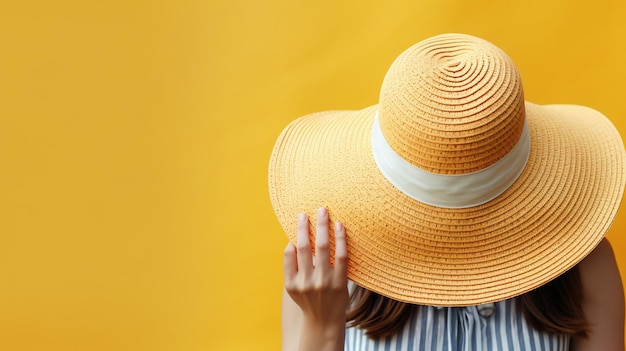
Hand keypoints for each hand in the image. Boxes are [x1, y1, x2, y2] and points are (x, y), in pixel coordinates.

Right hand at [283, 207, 347, 348]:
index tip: (299, 219)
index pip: (289, 254)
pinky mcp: (340, 283)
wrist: (324, 322)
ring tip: (323, 211)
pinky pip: (341, 257)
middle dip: (305, 227)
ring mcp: (324, 282)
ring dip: (322, 227)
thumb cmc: (308, 300)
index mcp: (292, 283)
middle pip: (304, 247)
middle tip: (306, 212)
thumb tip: (291, 241)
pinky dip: (340, 240)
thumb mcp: (292, 288)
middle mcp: (306, 282)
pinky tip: (339, 227)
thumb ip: (290, 267)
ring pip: (322, 248)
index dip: (294, 236)